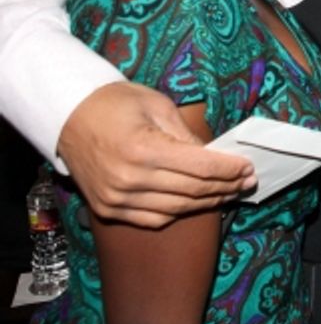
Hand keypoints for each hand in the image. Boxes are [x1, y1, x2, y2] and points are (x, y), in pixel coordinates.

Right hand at [57, 81, 255, 228]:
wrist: (69, 116)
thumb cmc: (116, 104)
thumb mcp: (158, 106)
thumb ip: (187, 135)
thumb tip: (216, 156)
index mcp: (144, 149)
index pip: (201, 167)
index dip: (229, 169)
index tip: (247, 168)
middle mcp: (130, 179)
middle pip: (193, 190)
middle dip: (226, 186)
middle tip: (246, 182)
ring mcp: (117, 198)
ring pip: (177, 208)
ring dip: (207, 202)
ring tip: (228, 193)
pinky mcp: (108, 209)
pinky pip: (153, 218)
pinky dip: (179, 212)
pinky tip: (196, 202)